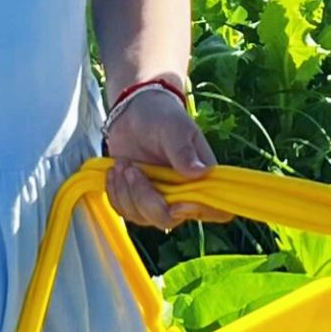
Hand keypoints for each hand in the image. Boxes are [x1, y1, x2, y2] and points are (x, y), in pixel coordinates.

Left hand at [103, 89, 228, 230]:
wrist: (134, 112)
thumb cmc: (162, 116)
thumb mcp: (175, 128)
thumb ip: (183, 151)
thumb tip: (200, 172)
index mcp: (202, 179)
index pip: (214, 210)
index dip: (198, 212)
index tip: (175, 203)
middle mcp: (182, 195)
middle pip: (168, 219)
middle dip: (145, 199)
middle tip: (133, 169)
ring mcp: (158, 199)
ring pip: (142, 217)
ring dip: (126, 193)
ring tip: (123, 164)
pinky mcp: (136, 199)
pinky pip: (124, 210)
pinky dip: (115, 193)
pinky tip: (116, 171)